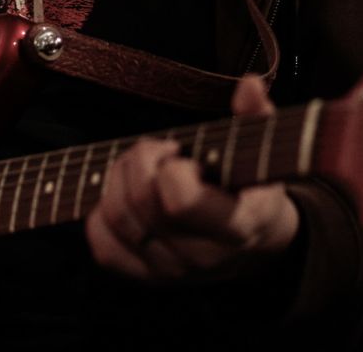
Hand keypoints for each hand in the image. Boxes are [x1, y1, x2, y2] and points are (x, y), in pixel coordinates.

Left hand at [84, 75, 300, 280]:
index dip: (170, 167)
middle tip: (159, 150)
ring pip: (117, 219)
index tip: (180, 155)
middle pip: (142, 202)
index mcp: (239, 224)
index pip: (180, 200)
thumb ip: (257, 114)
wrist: (254, 238)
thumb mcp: (262, 148)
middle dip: (141, 161)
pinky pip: (103, 246)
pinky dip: (100, 214)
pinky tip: (122, 194)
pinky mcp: (148, 277)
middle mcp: (206, 256)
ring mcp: (174, 271)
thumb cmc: (252, 183)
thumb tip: (248, 85)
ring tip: (142, 167)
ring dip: (117, 179)